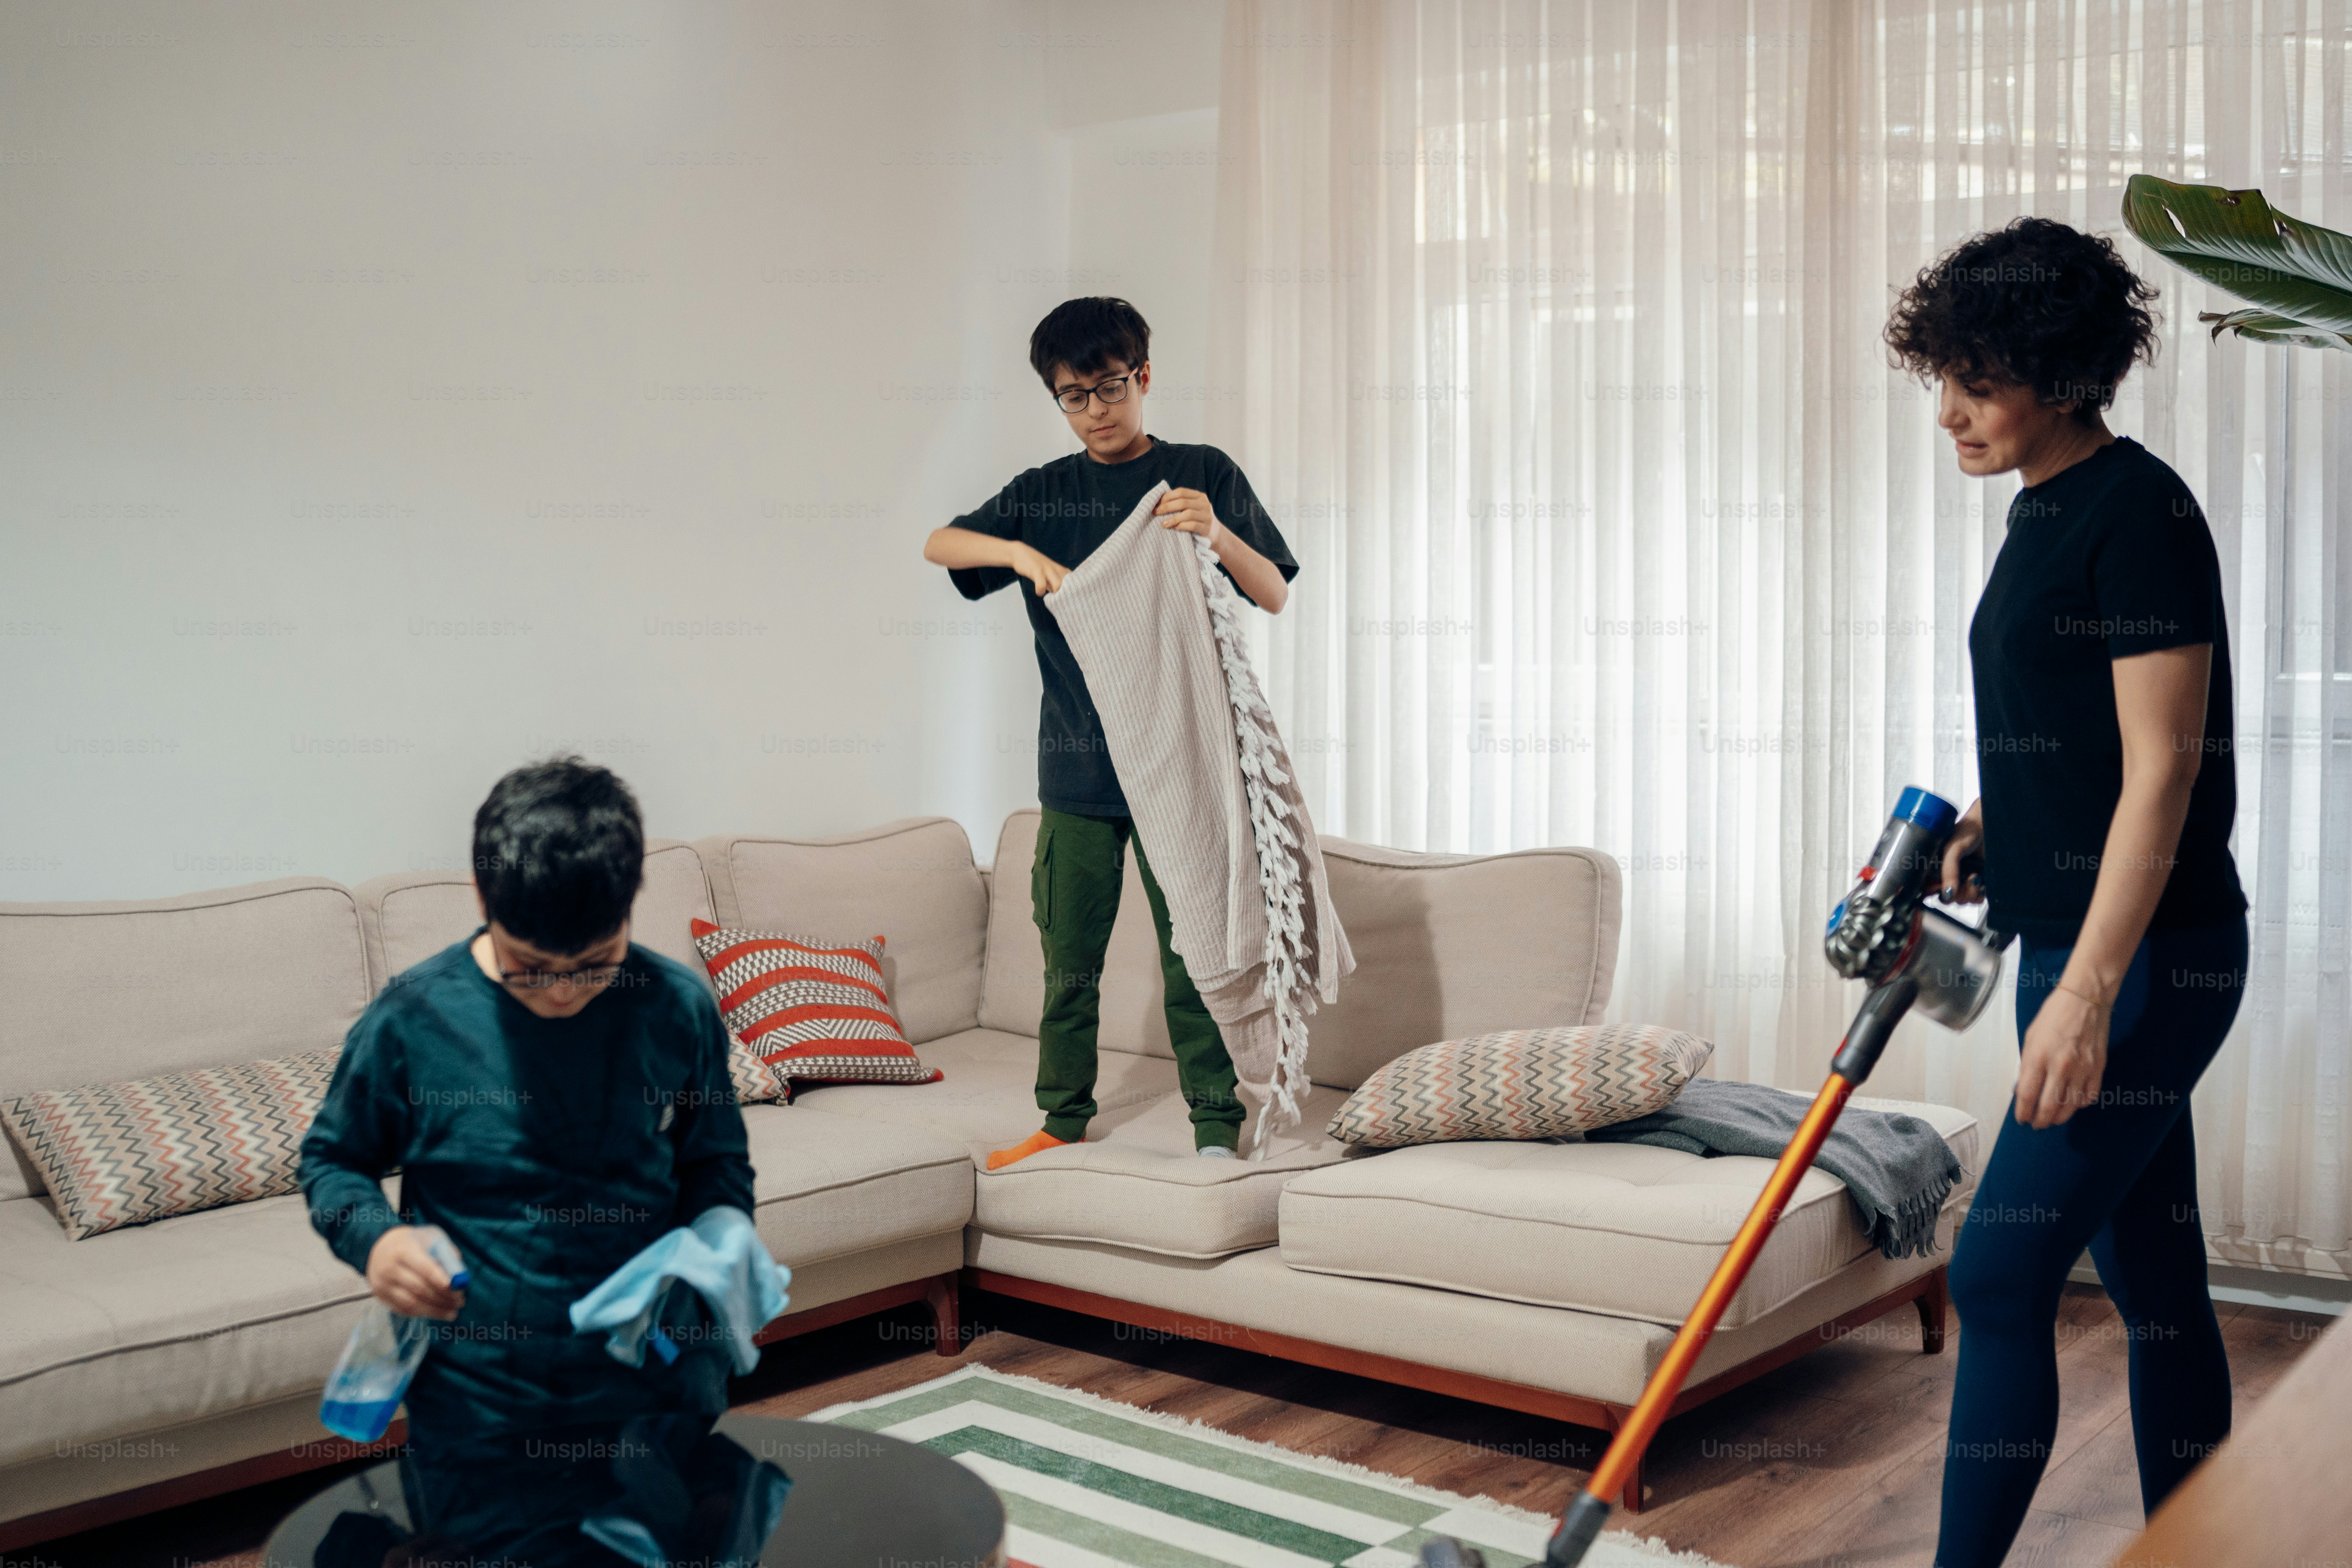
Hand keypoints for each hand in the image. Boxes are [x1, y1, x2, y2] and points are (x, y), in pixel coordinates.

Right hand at [367, 1226, 465, 1319]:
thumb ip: (445, 1254)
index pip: (424, 1268)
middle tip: (460, 1302)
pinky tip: (437, 1312)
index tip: (458, 1290)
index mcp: (402, 1250)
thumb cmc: (414, 1242)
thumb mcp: (430, 1237)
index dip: (441, 1281)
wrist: (382, 1247)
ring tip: (453, 1312)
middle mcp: (389, 1269)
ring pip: (411, 1303)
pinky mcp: (381, 1297)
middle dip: (442, 1298)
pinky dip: (422, 1313)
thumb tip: (460, 1276)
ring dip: (435, 1310)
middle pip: (418, 1288)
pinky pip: (403, 1310)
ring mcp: (382, 1285)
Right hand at [1009, 542, 1069, 595]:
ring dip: (1055, 594)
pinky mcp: (1036, 570)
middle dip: (1065, 594)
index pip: (1073, 580)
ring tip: (1050, 597)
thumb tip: (1060, 595)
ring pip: (1058, 584)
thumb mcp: (1047, 572)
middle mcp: (1055, 568)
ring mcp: (1046, 568)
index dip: (1073, 590)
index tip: (1070, 598)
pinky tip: (1038, 592)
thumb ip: (1054, 582)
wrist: (1019, 552)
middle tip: (1058, 600)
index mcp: (1059, 569)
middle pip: (1069, 584)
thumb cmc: (1034, 564)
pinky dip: (1040, 591)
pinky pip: (1041, 584)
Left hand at [1154, 487, 1222, 546]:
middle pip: (1183, 502)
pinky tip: (1175, 528)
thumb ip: (1179, 503)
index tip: (1157, 504)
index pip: (1181, 492)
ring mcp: (1207, 516)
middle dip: (1167, 507)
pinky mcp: (1207, 528)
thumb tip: (1158, 502)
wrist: (1215, 534)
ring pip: (1188, 514)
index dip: (1167, 497)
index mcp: (1199, 496)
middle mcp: (1204, 504)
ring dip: (1173, 518)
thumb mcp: (1191, 508)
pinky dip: (1182, 526)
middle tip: (1156, 513)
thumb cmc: (1196, 520)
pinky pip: (1193, 525)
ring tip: (1163, 523)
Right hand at [1939, 800, 1985, 904]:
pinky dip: (1979, 893)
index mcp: (1933, 868)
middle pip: (1946, 898)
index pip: (1926, 889)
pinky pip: (1975, 899)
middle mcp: (1946, 876)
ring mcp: (1962, 881)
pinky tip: (1980, 880)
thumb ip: (1948, 871)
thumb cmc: (1967, 831)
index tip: (1941, 886)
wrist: (1989, 827)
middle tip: (1964, 878)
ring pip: (1961, 900)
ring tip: (1974, 876)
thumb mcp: (1952, 849)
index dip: (1933, 891)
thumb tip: (1947, 893)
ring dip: (1969, 892)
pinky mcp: (1977, 884)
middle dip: (1956, 893)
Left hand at [2015, 984, 2107, 1127]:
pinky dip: (2079, 1104)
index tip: (2021, 1119)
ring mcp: (2082, 1069)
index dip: (2023, 1112)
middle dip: (2041, 1121)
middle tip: (2037, 1124)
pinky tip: (2072, 1104)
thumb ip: (2027, 1064)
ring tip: (2052, 1119)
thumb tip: (2023, 1087)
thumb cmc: (2054, 1014)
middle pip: (2049, 1106)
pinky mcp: (2098, 1068)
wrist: (2085, 999)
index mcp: (2038, 1056)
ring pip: (2070, 1106)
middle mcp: (2060, 1066)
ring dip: (2060, 1117)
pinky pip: (2089, 1096)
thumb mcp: (2030, 1037)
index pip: (2027, 1095)